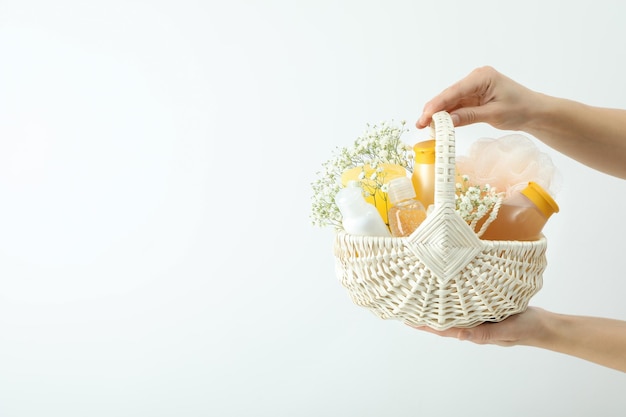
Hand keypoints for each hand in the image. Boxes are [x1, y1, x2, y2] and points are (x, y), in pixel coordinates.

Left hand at [406, 307, 546, 347]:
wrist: (544, 326)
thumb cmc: (526, 329)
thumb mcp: (506, 331)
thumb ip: (485, 334)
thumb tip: (460, 335)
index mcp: (473, 332)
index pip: (443, 329)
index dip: (425, 325)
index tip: (407, 319)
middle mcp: (472, 324)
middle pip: (444, 320)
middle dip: (426, 313)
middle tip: (407, 304)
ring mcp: (479, 316)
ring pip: (453, 310)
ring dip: (438, 304)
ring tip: (421, 295)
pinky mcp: (486, 307)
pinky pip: (466, 302)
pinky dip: (455, 296)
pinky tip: (448, 288)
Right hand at [416, 66, 537, 131]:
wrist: (535, 112)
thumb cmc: (520, 109)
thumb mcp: (494, 114)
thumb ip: (468, 116)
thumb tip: (447, 122)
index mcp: (482, 77)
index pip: (454, 91)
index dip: (437, 105)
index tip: (425, 116)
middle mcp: (475, 79)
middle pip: (449, 96)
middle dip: (434, 110)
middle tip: (420, 124)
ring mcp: (474, 88)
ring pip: (451, 102)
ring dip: (439, 115)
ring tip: (425, 127)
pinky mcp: (474, 97)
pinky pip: (457, 107)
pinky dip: (449, 116)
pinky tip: (438, 125)